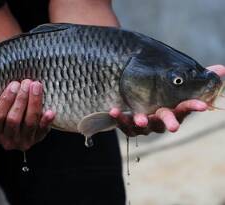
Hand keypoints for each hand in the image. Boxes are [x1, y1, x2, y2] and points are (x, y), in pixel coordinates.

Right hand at [0, 64, 54, 150]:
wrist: (19, 122)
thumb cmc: (0, 107)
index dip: (5, 100)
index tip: (13, 84)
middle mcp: (6, 142)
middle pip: (13, 120)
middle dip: (21, 100)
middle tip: (26, 82)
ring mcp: (22, 143)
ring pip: (29, 124)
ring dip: (34, 104)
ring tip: (37, 86)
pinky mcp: (37, 140)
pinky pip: (43, 132)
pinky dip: (46, 122)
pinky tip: (50, 110)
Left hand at [109, 64, 224, 136]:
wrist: (136, 101)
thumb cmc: (161, 94)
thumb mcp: (177, 83)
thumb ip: (199, 76)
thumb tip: (223, 68)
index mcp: (173, 110)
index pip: (186, 108)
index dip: (193, 107)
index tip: (203, 106)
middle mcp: (160, 120)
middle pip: (166, 123)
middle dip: (170, 123)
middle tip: (173, 127)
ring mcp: (144, 125)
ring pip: (144, 127)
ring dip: (142, 122)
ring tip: (139, 119)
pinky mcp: (129, 126)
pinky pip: (124, 125)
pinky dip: (120, 118)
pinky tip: (115, 109)